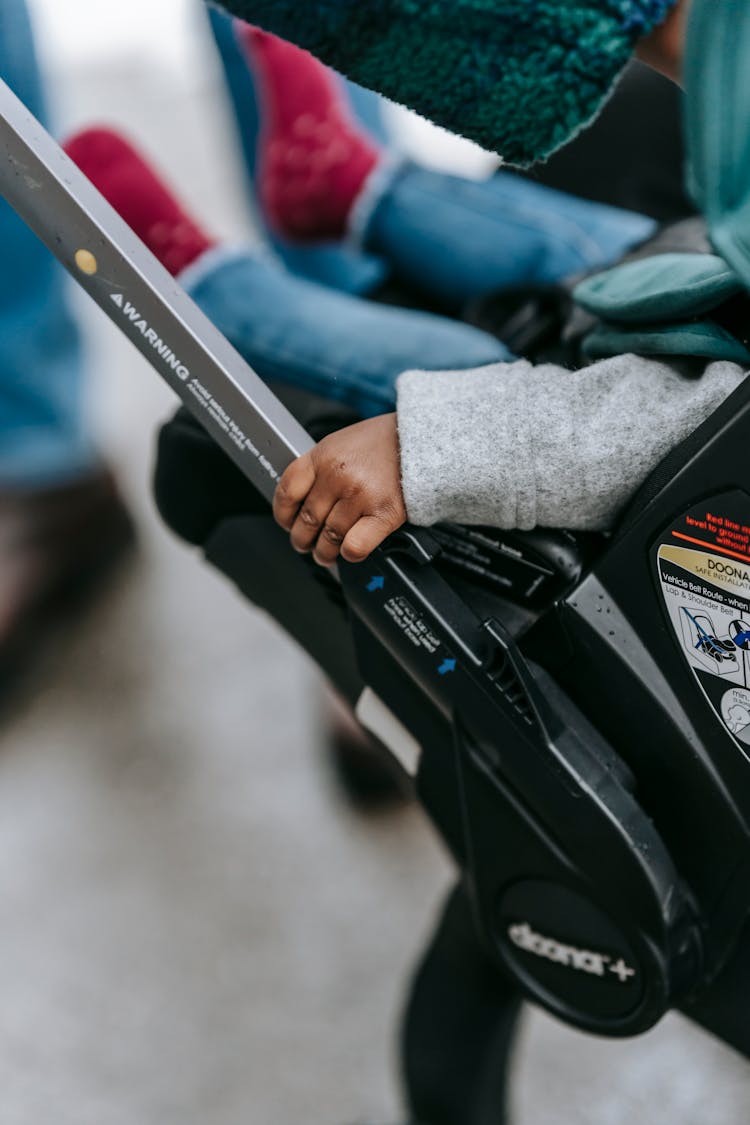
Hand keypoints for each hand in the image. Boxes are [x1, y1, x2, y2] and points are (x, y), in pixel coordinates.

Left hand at [273, 413, 406, 566]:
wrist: (421, 440)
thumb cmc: (384, 443)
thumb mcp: (341, 444)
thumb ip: (320, 469)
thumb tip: (302, 502)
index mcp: (323, 456)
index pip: (287, 492)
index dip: (283, 515)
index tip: (287, 524)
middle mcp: (338, 475)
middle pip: (307, 520)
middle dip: (302, 540)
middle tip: (305, 545)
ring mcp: (360, 495)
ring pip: (329, 538)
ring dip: (324, 552)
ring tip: (325, 554)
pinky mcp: (383, 514)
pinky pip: (355, 546)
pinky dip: (349, 554)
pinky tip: (350, 551)